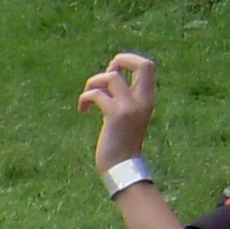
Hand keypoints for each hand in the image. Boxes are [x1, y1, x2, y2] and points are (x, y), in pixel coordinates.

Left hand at [79, 49, 157, 172]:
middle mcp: (143, 100)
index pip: (148, 66)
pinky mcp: (116, 116)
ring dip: (92, 83)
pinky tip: (82, 110)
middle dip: (120, 60)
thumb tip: (108, 79)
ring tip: (86, 99)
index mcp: (147, 99)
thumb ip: (123, 99)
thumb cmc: (120, 144)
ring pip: (111, 77)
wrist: (122, 168)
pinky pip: (97, 95)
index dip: (128, 61)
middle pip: (144, 64)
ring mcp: (130, 108)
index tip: (113, 73)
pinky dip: (84, 98)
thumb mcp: (127, 117)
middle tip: (106, 75)